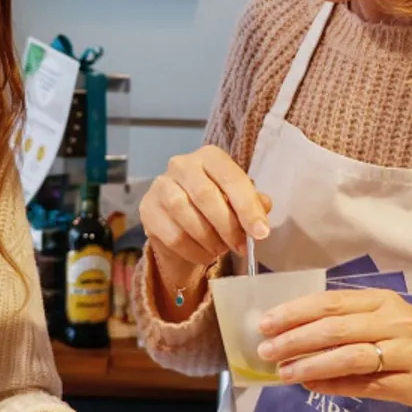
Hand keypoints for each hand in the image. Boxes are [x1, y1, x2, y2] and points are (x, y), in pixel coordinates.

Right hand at [140, 145, 272, 290]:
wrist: (181, 223)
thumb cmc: (215, 207)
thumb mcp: (237, 201)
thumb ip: (253, 202)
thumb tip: (263, 206)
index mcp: (210, 157)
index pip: (231, 178)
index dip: (248, 207)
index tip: (261, 233)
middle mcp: (182, 164)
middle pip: (205, 195)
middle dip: (228, 226)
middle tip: (240, 246)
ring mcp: (161, 186)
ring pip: (186, 216)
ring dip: (209, 240)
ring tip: (221, 249)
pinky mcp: (147, 209)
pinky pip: (173, 236)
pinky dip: (194, 251)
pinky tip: (204, 254)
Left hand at [257, 290, 411, 411]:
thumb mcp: (391, 320)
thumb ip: (351, 324)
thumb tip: (299, 334)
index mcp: (385, 302)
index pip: (331, 302)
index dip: (295, 312)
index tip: (266, 321)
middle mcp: (395, 323)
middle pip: (335, 329)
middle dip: (294, 339)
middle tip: (265, 349)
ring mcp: (405, 354)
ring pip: (348, 357)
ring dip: (310, 365)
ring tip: (283, 372)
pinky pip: (365, 385)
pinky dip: (334, 386)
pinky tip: (312, 387)